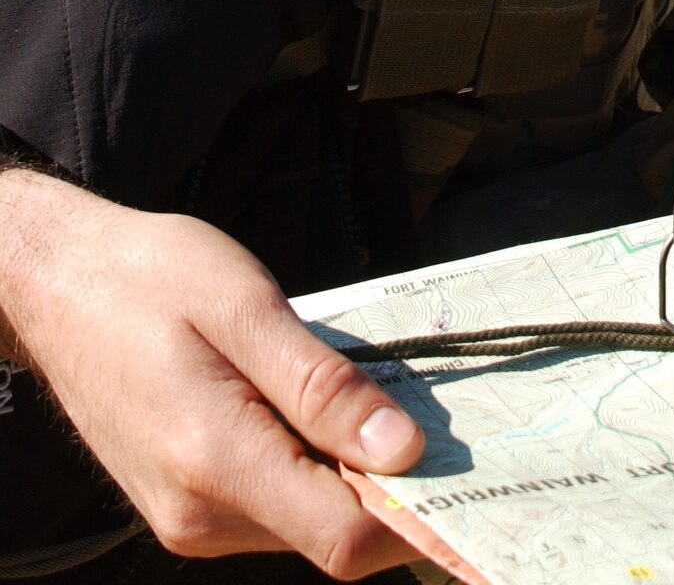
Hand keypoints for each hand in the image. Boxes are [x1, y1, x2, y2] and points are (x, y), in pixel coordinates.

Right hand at [0, 170, 423, 574]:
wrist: (56, 284)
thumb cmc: (148, 278)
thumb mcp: (246, 306)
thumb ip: (323, 385)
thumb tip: (403, 450)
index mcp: (218, 464)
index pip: (345, 537)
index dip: (420, 519)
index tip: (477, 478)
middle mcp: (202, 516)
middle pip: (332, 532)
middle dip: (392, 485)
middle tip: (436, 413)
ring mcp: (190, 519)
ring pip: (305, 520)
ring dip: (350, 471)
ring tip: (364, 392)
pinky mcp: (186, 505)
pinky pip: (273, 503)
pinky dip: (311, 466)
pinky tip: (317, 406)